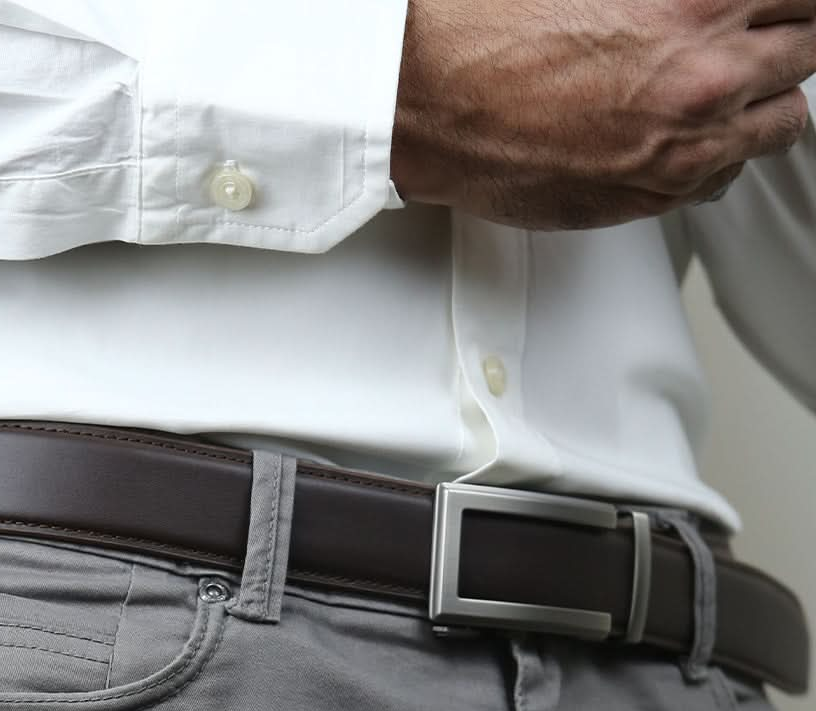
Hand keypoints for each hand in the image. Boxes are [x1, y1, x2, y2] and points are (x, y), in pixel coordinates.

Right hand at [392, 0, 815, 228]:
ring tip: (721, 89)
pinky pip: (721, 179)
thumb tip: (702, 3)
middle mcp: (704, 75)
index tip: (776, 5)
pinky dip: (715, 157)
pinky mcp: (648, 196)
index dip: (789, 0)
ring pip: (780, 124)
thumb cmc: (486, 32)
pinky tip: (681, 135)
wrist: (426, 102)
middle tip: (748, 35)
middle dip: (782, 39)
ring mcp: (680, 146)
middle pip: (804, 51)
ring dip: (761, 102)